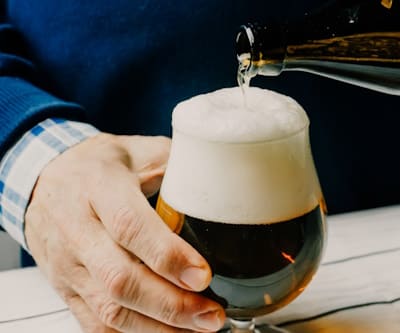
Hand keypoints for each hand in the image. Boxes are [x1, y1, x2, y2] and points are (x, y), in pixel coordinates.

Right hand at [25, 133, 224, 332]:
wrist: (44, 179)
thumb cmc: (98, 165)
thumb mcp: (137, 151)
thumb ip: (176, 166)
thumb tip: (219, 185)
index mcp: (99, 187)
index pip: (130, 227)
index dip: (167, 256)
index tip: (203, 276)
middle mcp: (77, 228)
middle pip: (120, 279)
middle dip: (171, 304)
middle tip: (211, 314)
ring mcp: (68, 264)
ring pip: (109, 309)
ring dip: (158, 327)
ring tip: (198, 328)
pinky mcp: (66, 287)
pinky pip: (94, 324)